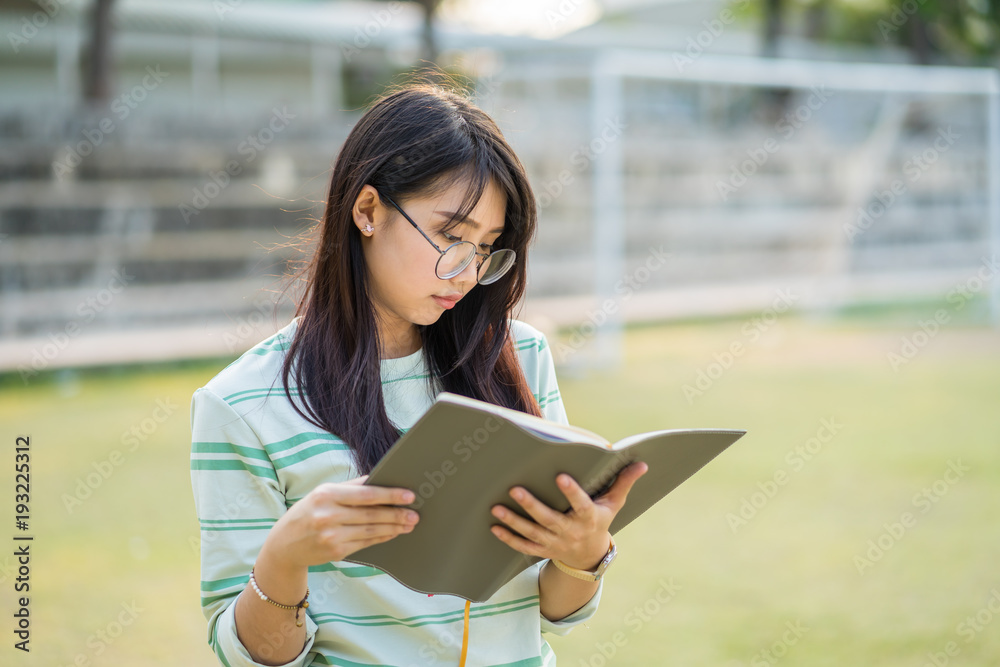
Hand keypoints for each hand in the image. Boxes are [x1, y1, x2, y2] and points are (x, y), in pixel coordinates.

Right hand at [261, 474, 419, 570]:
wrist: (283, 546)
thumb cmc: (306, 513)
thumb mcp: (322, 494)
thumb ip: (349, 487)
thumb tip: (378, 479)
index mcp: (326, 495)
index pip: (366, 495)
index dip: (390, 495)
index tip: (409, 496)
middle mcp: (328, 515)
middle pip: (371, 515)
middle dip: (397, 514)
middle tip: (415, 514)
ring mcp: (331, 536)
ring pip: (371, 531)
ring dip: (393, 528)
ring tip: (409, 524)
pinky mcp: (336, 552)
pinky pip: (365, 543)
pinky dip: (381, 538)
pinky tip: (392, 533)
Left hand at [489, 461, 648, 569]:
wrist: (589, 556)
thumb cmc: (600, 520)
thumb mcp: (614, 503)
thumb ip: (624, 482)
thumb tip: (642, 463)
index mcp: (589, 518)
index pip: (582, 505)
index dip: (572, 492)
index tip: (561, 476)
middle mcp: (571, 532)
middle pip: (550, 520)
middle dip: (532, 506)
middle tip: (515, 490)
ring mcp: (556, 543)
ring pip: (533, 533)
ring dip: (514, 521)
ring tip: (496, 507)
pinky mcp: (543, 550)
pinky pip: (524, 546)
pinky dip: (509, 539)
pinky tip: (495, 527)